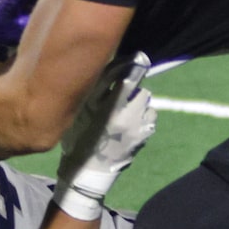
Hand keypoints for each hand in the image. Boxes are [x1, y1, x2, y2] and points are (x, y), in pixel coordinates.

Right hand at [54, 54, 155, 218]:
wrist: (88, 170)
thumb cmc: (79, 139)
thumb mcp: (81, 113)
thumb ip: (96, 92)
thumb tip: (111, 70)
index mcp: (105, 107)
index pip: (123, 78)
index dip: (130, 66)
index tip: (135, 58)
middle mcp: (124, 116)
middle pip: (140, 90)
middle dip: (133, 89)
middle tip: (123, 93)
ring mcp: (137, 128)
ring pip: (147, 103)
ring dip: (140, 103)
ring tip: (128, 110)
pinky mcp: (143, 137)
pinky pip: (150, 118)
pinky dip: (144, 117)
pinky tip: (133, 123)